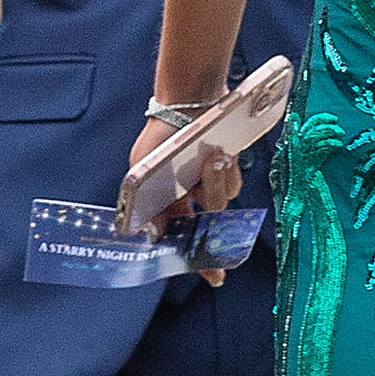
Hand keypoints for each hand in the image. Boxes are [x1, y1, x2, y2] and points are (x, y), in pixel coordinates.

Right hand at [129, 110, 245, 281]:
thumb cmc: (160, 133)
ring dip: (215, 182)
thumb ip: (142, 204)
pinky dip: (228, 172)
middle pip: (205, 228)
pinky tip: (220, 153)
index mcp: (166, 202)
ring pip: (220, 202)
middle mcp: (190, 197)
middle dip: (212, 241)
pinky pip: (233, 183)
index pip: (179, 237)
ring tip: (210, 157)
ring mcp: (210, 183)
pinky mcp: (228, 169)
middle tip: (218, 258)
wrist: (188, 99)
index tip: (211, 276)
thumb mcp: (141, 169)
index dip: (194, 259)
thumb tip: (149, 236)